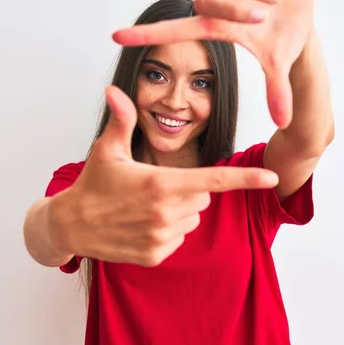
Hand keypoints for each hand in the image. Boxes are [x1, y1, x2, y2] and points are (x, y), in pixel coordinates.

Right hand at [48, 86, 278, 266]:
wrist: (71, 226)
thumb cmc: (92, 183)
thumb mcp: (107, 150)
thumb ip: (121, 119)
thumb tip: (114, 89)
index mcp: (161, 184)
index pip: (213, 181)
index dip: (246, 179)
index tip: (272, 178)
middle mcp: (166, 213)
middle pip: (203, 197)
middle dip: (189, 189)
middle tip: (156, 187)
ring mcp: (162, 237)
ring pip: (192, 218)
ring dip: (178, 211)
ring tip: (145, 207)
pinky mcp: (156, 255)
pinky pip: (179, 237)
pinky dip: (167, 230)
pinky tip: (141, 225)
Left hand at [111, 0, 314, 128]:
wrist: (304, 12)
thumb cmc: (282, 38)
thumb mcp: (278, 64)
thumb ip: (277, 91)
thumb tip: (283, 123)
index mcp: (217, 26)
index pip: (175, 30)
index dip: (147, 35)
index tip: (116, 37)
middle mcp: (218, 2)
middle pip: (208, 0)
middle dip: (238, 10)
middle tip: (264, 18)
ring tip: (276, 1)